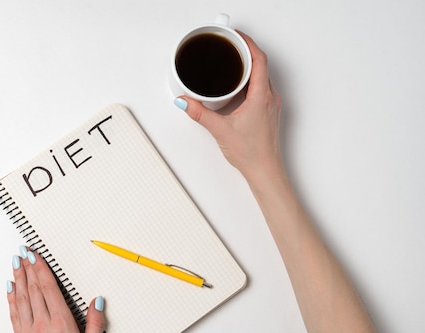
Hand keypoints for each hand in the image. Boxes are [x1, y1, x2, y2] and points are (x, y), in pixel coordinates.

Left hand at [7, 247, 104, 332]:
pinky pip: (15, 313)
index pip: (48, 289)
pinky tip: (10, 289)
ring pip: (21, 298)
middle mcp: (42, 325)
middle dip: (28, 267)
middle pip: (33, 289)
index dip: (41, 269)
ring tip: (16, 263)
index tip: (36, 255)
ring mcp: (29, 332)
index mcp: (61, 324)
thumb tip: (97, 302)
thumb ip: (95, 324)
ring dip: (18, 278)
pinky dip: (11, 298)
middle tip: (23, 252)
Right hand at [175, 32, 282, 182]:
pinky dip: (250, 82)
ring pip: (262, 77)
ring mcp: (271, 105)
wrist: (264, 171)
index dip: (248, 44)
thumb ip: (200, 113)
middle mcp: (270, 98)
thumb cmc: (251, 153)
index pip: (259, 60)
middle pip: (261, 65)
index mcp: (262, 96)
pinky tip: (237, 88)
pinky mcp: (268, 113)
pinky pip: (261, 89)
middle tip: (229, 48)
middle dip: (245, 53)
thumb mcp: (220, 130)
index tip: (236, 37)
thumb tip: (185, 101)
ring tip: (231, 64)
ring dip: (248, 68)